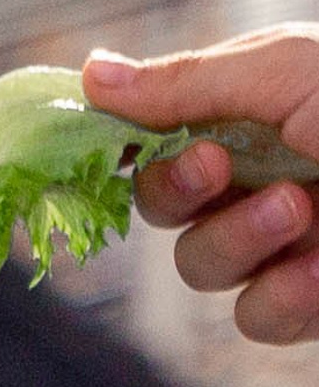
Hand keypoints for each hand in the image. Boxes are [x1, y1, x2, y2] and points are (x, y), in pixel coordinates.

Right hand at [85, 37, 318, 343]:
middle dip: (181, 192)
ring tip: (302, 215)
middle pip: (165, 209)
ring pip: (202, 267)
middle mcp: (267, 178)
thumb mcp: (286, 70)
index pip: (159, 139)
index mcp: (258, 116)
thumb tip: (89, 72)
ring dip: (238, 243)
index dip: (131, 148)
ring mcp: (293, 244)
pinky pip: (257, 316)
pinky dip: (284, 296)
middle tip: (219, 170)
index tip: (126, 143)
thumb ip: (184, 82)